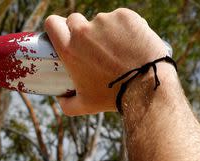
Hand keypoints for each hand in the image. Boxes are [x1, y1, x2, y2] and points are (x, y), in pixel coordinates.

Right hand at [45, 9, 171, 115]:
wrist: (146, 85)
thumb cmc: (113, 97)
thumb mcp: (85, 105)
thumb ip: (67, 104)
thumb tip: (61, 98)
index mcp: (69, 49)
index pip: (52, 23)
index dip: (58, 27)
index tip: (65, 33)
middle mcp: (84, 31)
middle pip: (75, 20)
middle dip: (82, 31)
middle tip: (94, 47)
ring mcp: (105, 21)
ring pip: (101, 21)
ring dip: (107, 32)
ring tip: (121, 52)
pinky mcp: (125, 16)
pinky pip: (121, 19)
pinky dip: (126, 29)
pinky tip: (133, 45)